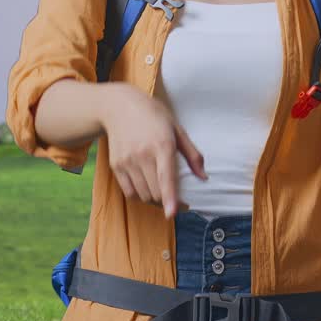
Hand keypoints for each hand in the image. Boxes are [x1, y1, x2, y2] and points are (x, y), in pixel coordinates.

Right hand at [99, 84, 207, 217]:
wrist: (119, 106)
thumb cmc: (153, 116)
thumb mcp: (176, 128)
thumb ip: (192, 154)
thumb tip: (203, 177)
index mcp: (162, 145)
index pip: (166, 177)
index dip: (169, 198)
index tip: (172, 213)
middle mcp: (143, 155)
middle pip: (156, 192)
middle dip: (167, 200)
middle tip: (176, 200)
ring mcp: (127, 161)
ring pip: (143, 195)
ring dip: (154, 199)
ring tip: (160, 190)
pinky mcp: (116, 166)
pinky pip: (129, 192)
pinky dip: (139, 195)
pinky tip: (146, 186)